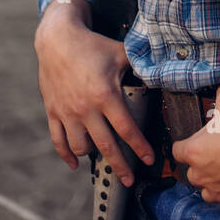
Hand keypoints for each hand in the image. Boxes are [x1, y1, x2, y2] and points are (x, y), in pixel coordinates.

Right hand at [34, 0, 155, 185]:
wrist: (56, 39)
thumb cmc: (93, 45)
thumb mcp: (121, 54)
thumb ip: (142, 65)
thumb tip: (165, 71)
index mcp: (105, 95)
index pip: (126, 129)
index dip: (140, 147)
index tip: (150, 160)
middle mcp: (86, 108)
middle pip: (105, 146)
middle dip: (120, 166)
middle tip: (130, 180)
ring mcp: (67, 112)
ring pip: (80, 146)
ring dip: (93, 156)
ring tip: (103, 159)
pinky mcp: (53, 111)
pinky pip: (58, 140)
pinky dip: (66, 154)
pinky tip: (75, 163)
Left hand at [170, 80, 219, 214]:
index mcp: (193, 152)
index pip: (177, 150)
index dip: (186, 145)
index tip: (196, 141)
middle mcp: (202, 175)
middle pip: (192, 173)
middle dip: (202, 165)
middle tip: (218, 153)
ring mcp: (219, 192)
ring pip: (207, 193)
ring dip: (214, 184)